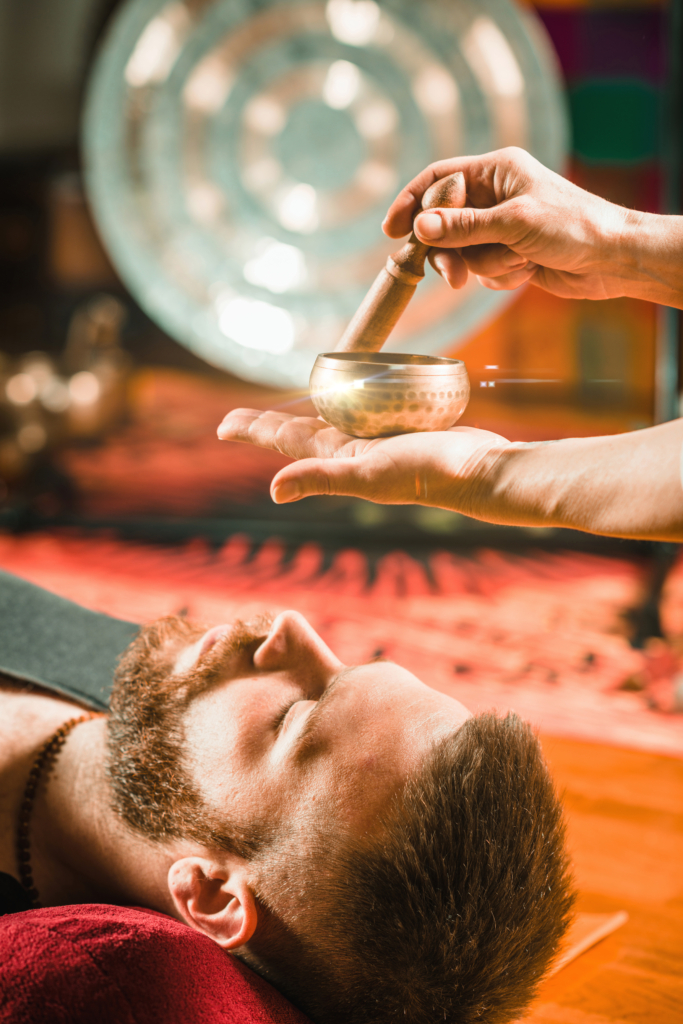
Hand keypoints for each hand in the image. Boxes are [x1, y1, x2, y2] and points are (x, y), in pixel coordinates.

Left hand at [218, 409, 508, 514]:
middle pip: (301, 430)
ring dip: (308, 412)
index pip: (284, 439)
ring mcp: (379, 439)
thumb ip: (321, 478)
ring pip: (334, 418)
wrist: (478, 473)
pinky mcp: (405, 426)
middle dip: (269, 424)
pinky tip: (354, 390)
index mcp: (338, 458)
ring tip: (286, 406)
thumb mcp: (367, 474)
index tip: (220, 426)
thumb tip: (273, 490)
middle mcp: (353, 449)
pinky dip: (354, 399)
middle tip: (239, 416)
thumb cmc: (424, 474)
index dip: (252, 431)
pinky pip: (369, 409)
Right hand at [383, 147, 636, 300]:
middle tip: (453, 277)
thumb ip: (463, 226)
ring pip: (462, 252)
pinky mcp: (507, 253)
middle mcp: (494, 194)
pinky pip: (481, 270)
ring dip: (485, 266)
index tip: (391, 231)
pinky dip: (499, 276)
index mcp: (496, 170)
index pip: (438, 179)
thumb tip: (420, 227)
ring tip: (517, 264)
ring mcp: (499, 226)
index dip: (411, 202)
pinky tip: (528, 271)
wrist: (611, 260)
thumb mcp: (514, 223)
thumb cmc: (572, 227)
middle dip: (450, 251)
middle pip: (443, 222)